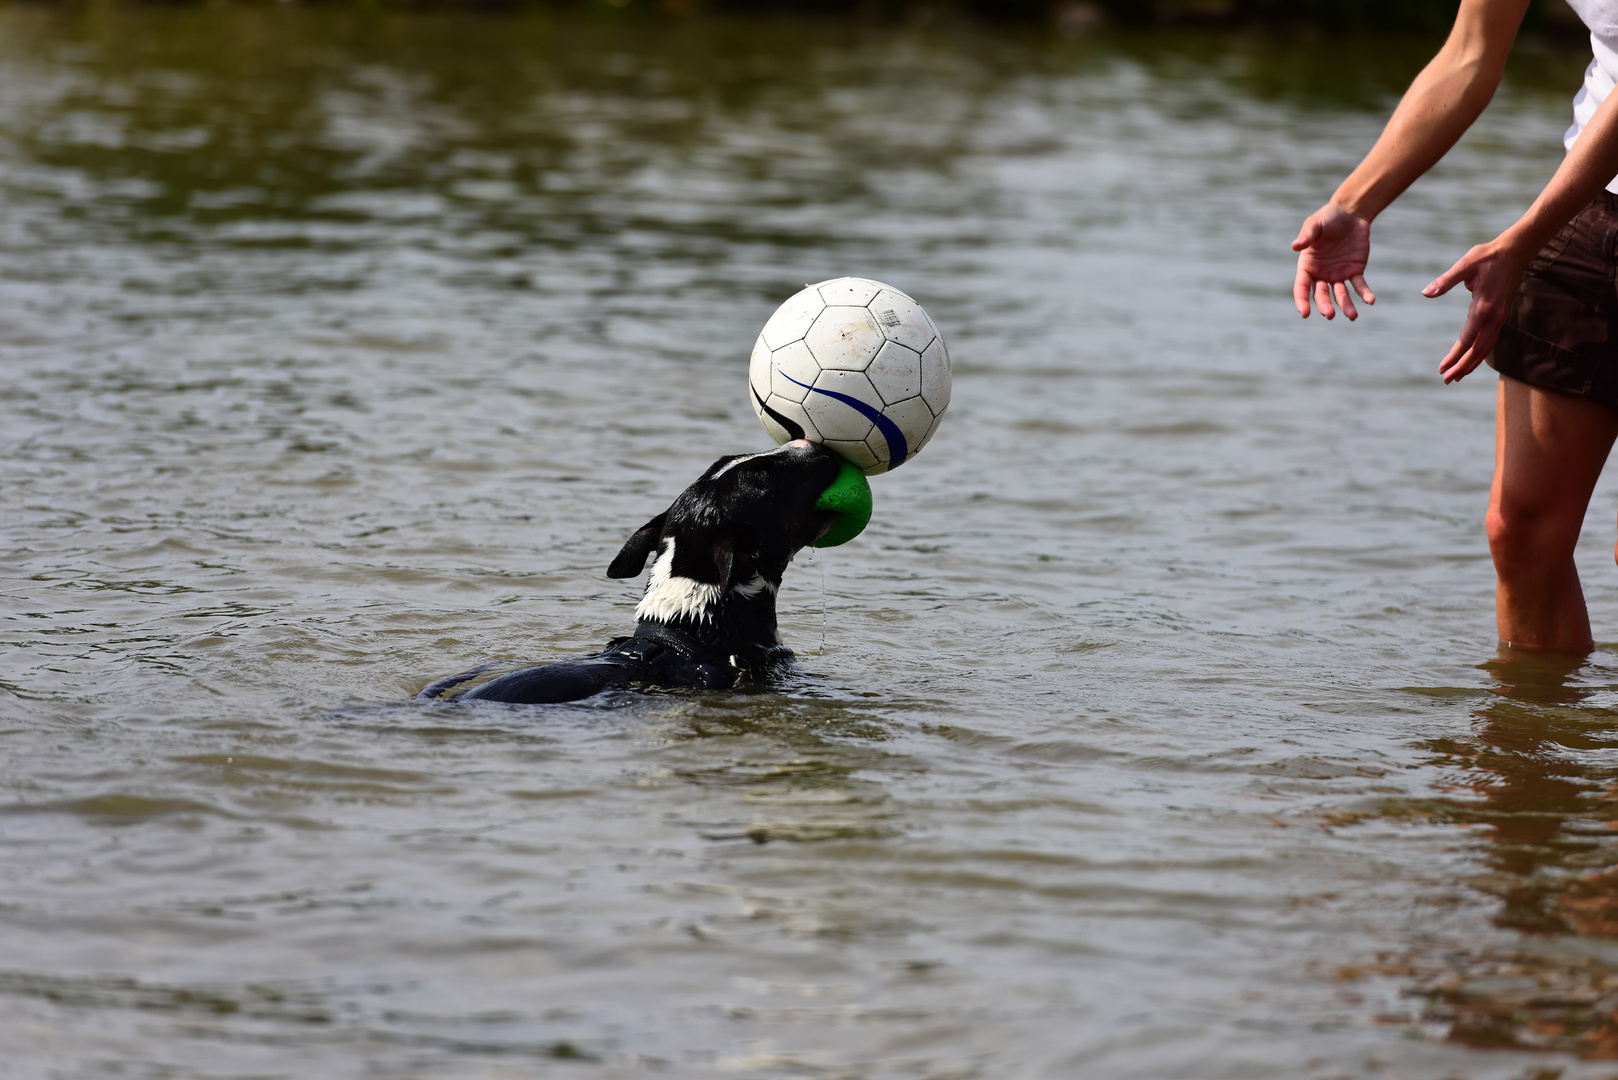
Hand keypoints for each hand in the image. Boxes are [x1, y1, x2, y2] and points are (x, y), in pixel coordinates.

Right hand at [1292, 202, 1375, 319]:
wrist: (1350, 213)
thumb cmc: (1327, 218)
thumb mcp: (1314, 224)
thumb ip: (1306, 236)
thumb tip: (1295, 246)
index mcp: (1307, 266)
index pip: (1302, 287)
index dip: (1302, 301)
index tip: (1305, 313)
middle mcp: (1321, 274)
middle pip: (1321, 295)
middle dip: (1325, 306)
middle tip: (1330, 315)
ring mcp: (1338, 274)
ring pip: (1341, 295)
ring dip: (1346, 305)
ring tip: (1353, 316)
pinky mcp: (1355, 270)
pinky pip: (1359, 285)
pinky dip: (1364, 293)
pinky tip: (1370, 300)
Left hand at [1422, 237, 1531, 383]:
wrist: (1515, 251)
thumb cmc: (1486, 257)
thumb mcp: (1464, 265)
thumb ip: (1445, 281)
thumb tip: (1425, 293)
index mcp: (1483, 307)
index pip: (1467, 339)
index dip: (1454, 356)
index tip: (1442, 368)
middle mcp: (1494, 316)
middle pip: (1478, 350)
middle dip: (1462, 366)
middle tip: (1446, 380)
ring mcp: (1500, 317)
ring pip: (1486, 348)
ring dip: (1471, 363)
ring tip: (1457, 377)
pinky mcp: (1502, 315)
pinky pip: (1490, 340)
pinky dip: (1480, 353)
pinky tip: (1470, 360)